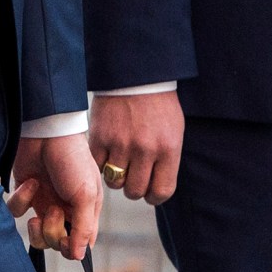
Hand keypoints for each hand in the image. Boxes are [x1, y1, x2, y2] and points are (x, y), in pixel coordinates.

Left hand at [9, 132, 102, 261]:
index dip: (69, 248)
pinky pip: (17, 211)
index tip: (65, 238)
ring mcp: (43, 202)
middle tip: (54, 211)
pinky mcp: (24, 193)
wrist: (47, 131)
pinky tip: (30, 183)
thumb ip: (83, 228)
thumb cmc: (73, 160)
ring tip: (42, 207)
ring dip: (37, 226)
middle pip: (55, 244)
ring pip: (35, 235)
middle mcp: (64, 211)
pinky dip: (21, 200)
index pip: (77, 245)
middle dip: (53, 233)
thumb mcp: (86, 195)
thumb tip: (81, 256)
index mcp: (84, 213)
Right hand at [90, 91, 185, 205]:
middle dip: (134, 188)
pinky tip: (107, 154)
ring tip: (118, 165)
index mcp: (168, 149)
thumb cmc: (157, 104)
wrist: (135, 75)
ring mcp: (120, 144)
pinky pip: (98, 166)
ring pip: (115, 182)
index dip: (154, 195)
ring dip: (116, 178)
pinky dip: (101, 164)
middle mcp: (145, 150)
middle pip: (135, 191)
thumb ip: (166, 160)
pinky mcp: (100, 137)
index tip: (150, 191)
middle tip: (132, 177)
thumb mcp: (173, 132)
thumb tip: (155, 187)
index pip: (161, 191)